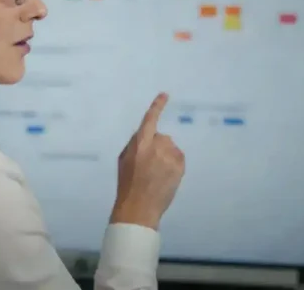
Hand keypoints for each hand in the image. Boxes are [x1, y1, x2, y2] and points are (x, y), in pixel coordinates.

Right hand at [110, 93, 185, 229]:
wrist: (139, 207)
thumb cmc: (127, 184)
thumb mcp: (124, 160)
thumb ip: (135, 144)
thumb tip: (145, 135)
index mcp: (140, 144)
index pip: (150, 120)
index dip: (157, 106)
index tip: (165, 95)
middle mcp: (156, 146)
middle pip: (161, 137)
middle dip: (156, 146)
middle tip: (149, 164)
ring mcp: (170, 156)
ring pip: (171, 147)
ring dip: (165, 155)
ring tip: (157, 173)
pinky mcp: (180, 166)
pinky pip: (179, 157)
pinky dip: (173, 163)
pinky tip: (165, 176)